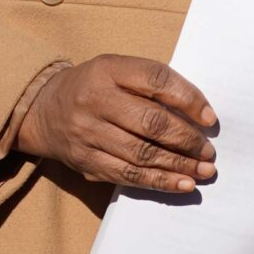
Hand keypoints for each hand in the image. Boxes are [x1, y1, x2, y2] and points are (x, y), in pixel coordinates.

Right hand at [15, 55, 217, 193]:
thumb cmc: (94, 87)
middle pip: (151, 122)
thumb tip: (198, 113)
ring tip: (205, 170)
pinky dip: (159, 181)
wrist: (43, 110)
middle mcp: (95, 100)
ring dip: (179, 164)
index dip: (188, 99)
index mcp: (108, 70)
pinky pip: (128, 175)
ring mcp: (88, 133)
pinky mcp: (86, 161)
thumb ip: (151, 84)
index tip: (210, 118)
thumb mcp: (116, 70)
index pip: (155, 80)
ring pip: (142, 153)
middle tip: (209, 151)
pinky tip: (182, 184)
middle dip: (187, 139)